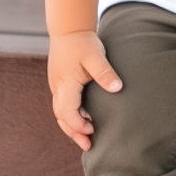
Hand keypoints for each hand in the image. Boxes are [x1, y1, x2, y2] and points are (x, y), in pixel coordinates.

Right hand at [47, 31, 121, 150]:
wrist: (69, 29)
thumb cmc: (83, 42)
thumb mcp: (96, 56)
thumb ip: (105, 73)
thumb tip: (118, 88)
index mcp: (66, 84)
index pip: (68, 113)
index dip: (78, 125)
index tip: (93, 129)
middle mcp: (58, 88)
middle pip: (61, 117)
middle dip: (73, 133)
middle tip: (88, 145)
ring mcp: (57, 86)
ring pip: (60, 112)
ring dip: (71, 126)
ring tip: (85, 137)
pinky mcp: (60, 83)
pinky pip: (62, 105)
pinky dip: (71, 115)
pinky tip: (83, 119)